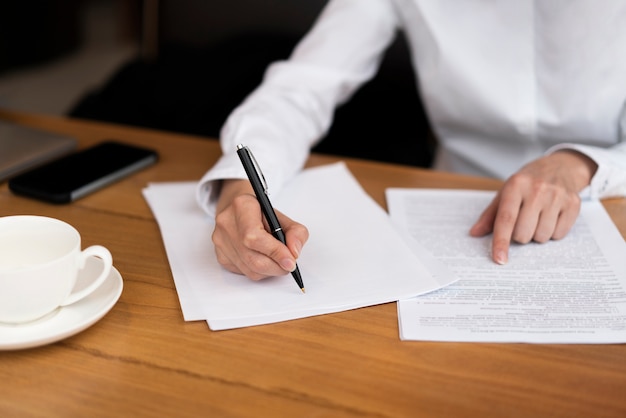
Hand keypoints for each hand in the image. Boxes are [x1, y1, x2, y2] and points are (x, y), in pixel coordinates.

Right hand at [212, 179, 308, 279]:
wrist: (239, 210)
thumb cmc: (260, 213)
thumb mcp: (282, 217)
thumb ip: (295, 232)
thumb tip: (294, 252)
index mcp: (242, 206)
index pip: (255, 237)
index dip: (275, 252)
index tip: (291, 261)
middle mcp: (227, 223)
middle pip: (253, 258)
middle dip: (276, 266)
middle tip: (289, 265)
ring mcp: (220, 241)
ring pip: (249, 269)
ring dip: (269, 271)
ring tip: (278, 261)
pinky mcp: (220, 255)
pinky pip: (244, 272)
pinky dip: (258, 271)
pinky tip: (262, 259)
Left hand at [469, 150, 596, 263]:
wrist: (560, 167)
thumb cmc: (528, 183)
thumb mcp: (506, 193)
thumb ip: (490, 215)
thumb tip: (475, 233)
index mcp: (516, 185)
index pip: (506, 219)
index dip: (501, 242)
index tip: (499, 259)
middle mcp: (537, 189)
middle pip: (523, 233)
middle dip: (519, 235)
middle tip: (522, 222)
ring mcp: (557, 196)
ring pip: (541, 237)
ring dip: (536, 234)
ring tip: (538, 218)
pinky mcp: (574, 204)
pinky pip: (559, 235)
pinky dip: (552, 232)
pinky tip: (551, 217)